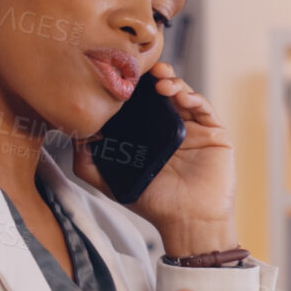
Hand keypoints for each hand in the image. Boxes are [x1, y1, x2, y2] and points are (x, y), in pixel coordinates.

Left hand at [73, 61, 236, 254]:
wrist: (188, 222)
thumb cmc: (156, 205)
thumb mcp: (113, 183)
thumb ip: (89, 164)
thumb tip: (74, 138)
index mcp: (152, 136)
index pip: (143, 103)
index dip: (135, 88)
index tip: (122, 75)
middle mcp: (174, 129)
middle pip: (164, 93)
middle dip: (154, 77)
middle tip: (143, 68)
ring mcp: (196, 129)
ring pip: (185, 94)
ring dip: (173, 82)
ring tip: (160, 81)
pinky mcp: (215, 134)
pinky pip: (205, 108)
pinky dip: (193, 97)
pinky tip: (180, 95)